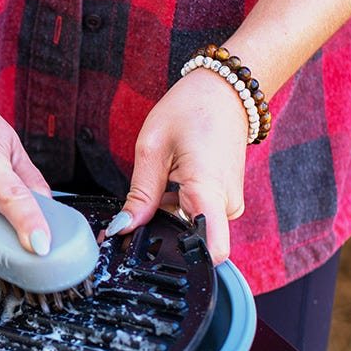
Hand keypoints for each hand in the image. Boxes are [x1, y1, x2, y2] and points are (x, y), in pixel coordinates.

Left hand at [108, 68, 248, 264]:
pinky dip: (177, 209)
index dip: (178, 260)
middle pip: (188, 240)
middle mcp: (226, 205)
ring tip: (157, 184)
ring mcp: (228, 203)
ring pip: (190, 228)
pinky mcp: (224, 200)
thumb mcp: (152, 149)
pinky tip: (168, 186)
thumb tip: (122, 229)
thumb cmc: (191, 110)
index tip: (145, 251)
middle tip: (136, 208)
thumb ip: (139, 195)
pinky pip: (196, 216)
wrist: (226, 91)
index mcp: (209, 192)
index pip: (211, 251)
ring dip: (167, 217)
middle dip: (160, 232)